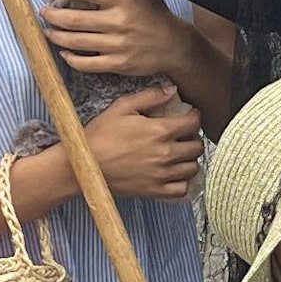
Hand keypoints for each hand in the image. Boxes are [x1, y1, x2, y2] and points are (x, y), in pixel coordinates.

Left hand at [42, 0, 196, 80]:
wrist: (175, 45)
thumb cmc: (156, 12)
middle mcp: (120, 22)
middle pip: (76, 19)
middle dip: (54, 15)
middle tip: (44, 12)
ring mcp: (119, 45)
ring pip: (77, 42)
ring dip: (57, 37)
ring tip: (49, 31)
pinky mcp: (119, 64)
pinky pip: (88, 64)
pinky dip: (71, 59)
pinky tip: (65, 53)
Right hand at [73, 84, 202, 201]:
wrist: (83, 165)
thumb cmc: (100, 135)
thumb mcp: (122, 107)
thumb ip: (149, 96)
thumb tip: (171, 90)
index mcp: (160, 131)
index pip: (193, 123)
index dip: (194, 117)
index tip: (190, 116)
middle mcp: (165, 154)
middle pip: (197, 146)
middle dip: (193, 138)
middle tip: (184, 136)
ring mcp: (161, 175)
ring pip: (192, 168)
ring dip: (189, 159)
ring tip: (180, 154)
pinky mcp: (154, 191)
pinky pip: (181, 190)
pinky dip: (182, 182)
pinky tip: (174, 174)